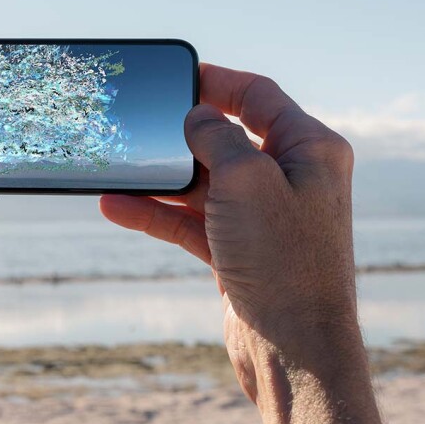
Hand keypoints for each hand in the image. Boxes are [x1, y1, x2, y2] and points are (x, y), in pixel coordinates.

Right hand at [101, 63, 382, 423]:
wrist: (293, 347)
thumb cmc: (282, 259)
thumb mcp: (246, 180)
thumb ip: (215, 136)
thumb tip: (195, 116)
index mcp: (308, 149)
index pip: (258, 96)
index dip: (216, 81)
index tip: (176, 76)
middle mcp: (288, 177)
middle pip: (224, 138)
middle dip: (179, 133)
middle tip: (140, 123)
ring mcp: (261, 215)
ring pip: (201, 181)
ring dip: (158, 178)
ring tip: (115, 169)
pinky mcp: (237, 247)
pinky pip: (190, 218)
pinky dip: (156, 212)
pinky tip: (116, 206)